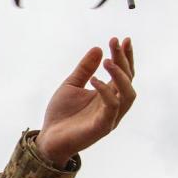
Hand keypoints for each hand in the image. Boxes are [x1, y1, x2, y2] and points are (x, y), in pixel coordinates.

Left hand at [35, 37, 135, 167]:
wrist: (49, 138)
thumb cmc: (61, 114)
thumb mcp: (71, 85)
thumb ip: (85, 69)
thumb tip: (98, 49)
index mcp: (108, 95)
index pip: (124, 74)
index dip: (125, 57)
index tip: (122, 39)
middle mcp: (114, 105)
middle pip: (129, 81)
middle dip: (124, 60)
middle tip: (115, 42)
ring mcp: (110, 117)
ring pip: (128, 95)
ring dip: (120, 76)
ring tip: (108, 61)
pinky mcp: (103, 127)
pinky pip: (112, 108)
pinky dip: (106, 92)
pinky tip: (95, 80)